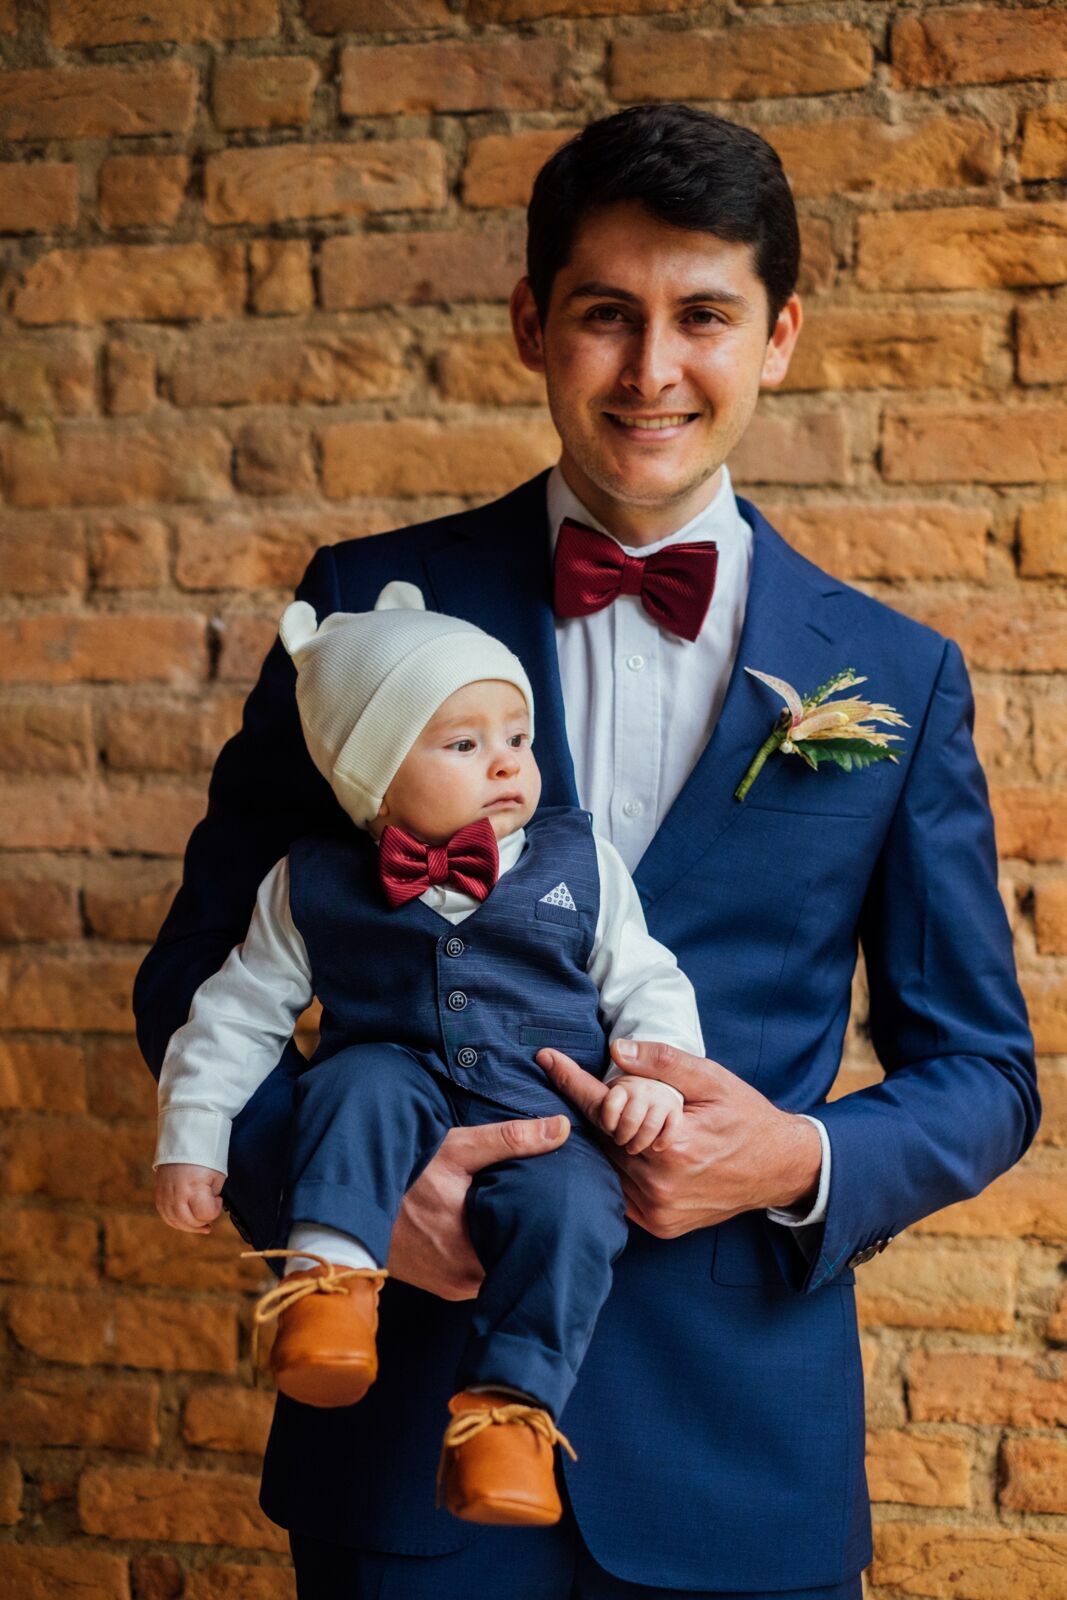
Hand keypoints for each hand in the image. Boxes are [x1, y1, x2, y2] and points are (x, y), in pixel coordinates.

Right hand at [155, 1162, 225, 1234]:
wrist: (184, 1139)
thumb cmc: (205, 1156)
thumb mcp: (217, 1175)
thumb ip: (212, 1196)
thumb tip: (208, 1209)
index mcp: (194, 1187)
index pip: (204, 1213)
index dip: (215, 1211)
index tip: (218, 1199)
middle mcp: (177, 1194)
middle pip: (189, 1221)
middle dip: (203, 1221)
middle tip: (211, 1212)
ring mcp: (165, 1195)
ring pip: (175, 1222)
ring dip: (189, 1226)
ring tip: (201, 1224)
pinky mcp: (159, 1193)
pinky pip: (165, 1215)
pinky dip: (176, 1221)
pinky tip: (186, 1221)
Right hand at [387, 1115, 570, 1299]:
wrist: (348, 1211)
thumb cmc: (404, 1177)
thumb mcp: (457, 1150)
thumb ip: (510, 1139)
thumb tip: (561, 1127)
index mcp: (472, 1251)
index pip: (529, 1254)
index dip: (550, 1235)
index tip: (568, 1217)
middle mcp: (462, 1279)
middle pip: (513, 1265)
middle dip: (531, 1243)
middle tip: (554, 1216)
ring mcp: (450, 1287)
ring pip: (496, 1273)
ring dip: (506, 1252)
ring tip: (527, 1224)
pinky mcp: (439, 1287)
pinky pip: (475, 1276)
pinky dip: (485, 1258)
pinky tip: (494, 1235)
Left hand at [537, 1040, 821, 1239]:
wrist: (779, 1169)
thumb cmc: (745, 1117)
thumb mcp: (712, 1079)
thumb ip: (663, 1063)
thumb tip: (615, 1051)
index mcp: (672, 1145)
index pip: (605, 1109)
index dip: (572, 1081)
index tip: (547, 1058)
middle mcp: (660, 1184)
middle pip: (601, 1139)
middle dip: (591, 1109)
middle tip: (581, 1082)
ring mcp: (658, 1211)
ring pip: (607, 1168)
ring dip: (602, 1140)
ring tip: (608, 1115)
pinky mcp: (659, 1226)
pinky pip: (620, 1192)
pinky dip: (616, 1167)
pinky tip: (622, 1146)